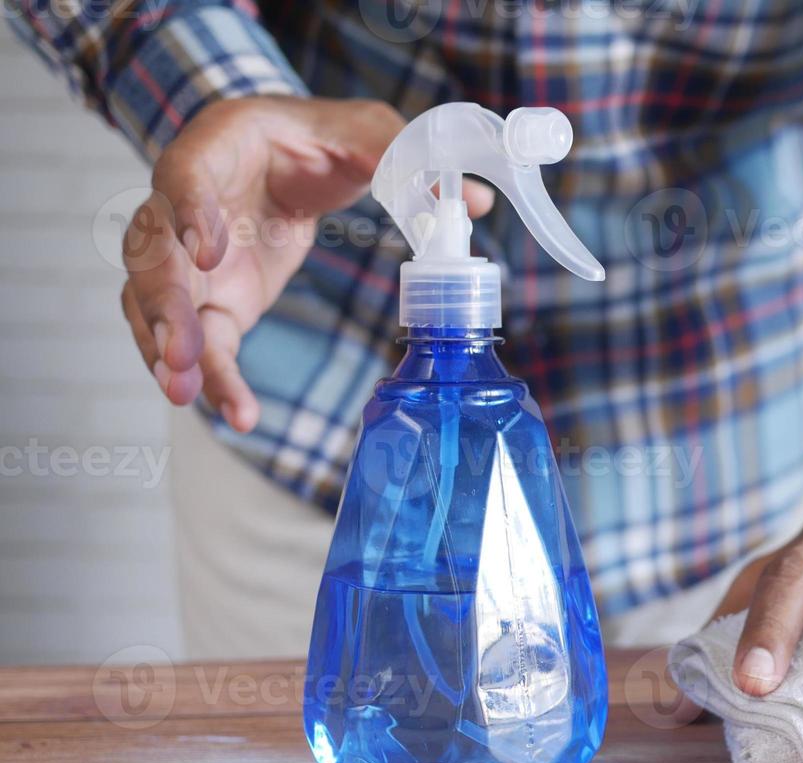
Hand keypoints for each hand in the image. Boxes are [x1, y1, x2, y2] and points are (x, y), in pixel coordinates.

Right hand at [119, 96, 493, 430]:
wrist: (284, 152)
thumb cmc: (313, 134)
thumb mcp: (360, 129)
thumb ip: (401, 158)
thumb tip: (469, 202)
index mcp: (215, 148)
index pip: (184, 177)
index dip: (188, 214)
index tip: (207, 252)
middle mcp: (182, 206)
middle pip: (152, 257)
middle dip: (162, 306)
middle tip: (180, 351)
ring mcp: (189, 260)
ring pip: (156, 307)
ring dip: (166, 351)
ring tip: (186, 393)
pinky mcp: (214, 300)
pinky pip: (201, 342)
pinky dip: (213, 377)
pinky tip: (236, 412)